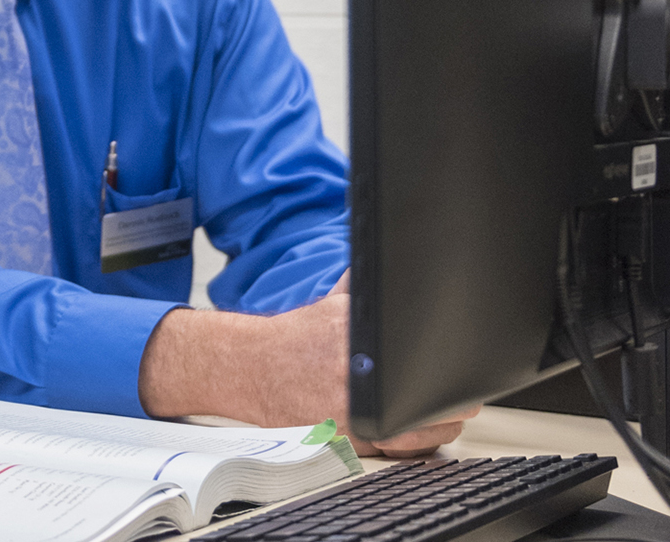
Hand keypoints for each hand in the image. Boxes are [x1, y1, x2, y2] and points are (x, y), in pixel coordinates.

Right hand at [139, 277, 475, 455]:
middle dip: (451, 396)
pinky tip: (410, 428)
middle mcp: (363, 376)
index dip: (456, 370)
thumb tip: (394, 259)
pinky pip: (406, 450)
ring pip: (433, 431)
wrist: (251, 369)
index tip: (458, 369)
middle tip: (444, 389)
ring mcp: (359, 412)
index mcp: (365, 338)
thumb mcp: (333, 303)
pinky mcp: (353, 440)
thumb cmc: (294, 340)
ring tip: (430, 412)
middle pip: (445, 401)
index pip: (437, 363)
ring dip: (440, 423)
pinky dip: (415, 442)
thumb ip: (363, 287)